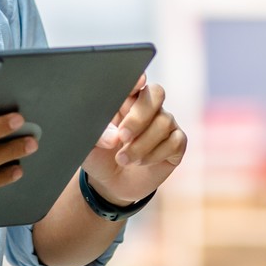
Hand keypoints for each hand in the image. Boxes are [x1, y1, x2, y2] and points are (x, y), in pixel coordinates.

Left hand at [82, 76, 185, 206]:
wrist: (112, 183)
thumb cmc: (100, 156)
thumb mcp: (89, 146)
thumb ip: (98, 136)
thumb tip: (113, 137)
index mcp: (125, 99)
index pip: (135, 82)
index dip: (137, 81)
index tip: (137, 83)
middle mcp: (149, 107)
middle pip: (156, 94)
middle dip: (138, 117)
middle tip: (122, 137)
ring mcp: (165, 123)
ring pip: (164, 122)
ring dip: (142, 144)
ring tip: (123, 159)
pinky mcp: (176, 143)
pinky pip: (174, 142)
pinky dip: (154, 155)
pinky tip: (140, 162)